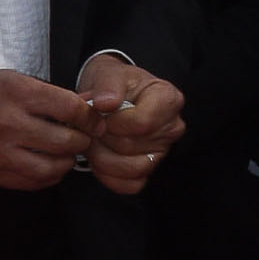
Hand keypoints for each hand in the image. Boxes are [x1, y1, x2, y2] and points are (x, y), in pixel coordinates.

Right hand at [0, 67, 96, 188]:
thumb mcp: (13, 80)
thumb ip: (48, 95)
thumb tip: (87, 108)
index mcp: (17, 93)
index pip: (71, 109)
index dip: (90, 117)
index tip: (94, 120)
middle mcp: (8, 124)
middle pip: (66, 142)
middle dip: (82, 141)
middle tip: (83, 138)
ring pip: (52, 168)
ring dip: (66, 162)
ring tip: (65, 154)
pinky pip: (32, 182)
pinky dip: (47, 176)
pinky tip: (46, 165)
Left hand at [75, 53, 182, 196]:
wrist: (111, 96)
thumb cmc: (114, 85)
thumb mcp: (110, 74)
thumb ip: (108, 85)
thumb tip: (105, 104)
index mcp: (168, 99)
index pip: (141, 123)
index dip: (112, 124)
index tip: (97, 114)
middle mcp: (171, 127)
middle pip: (131, 146)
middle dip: (101, 139)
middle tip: (87, 128)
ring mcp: (162, 151)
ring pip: (132, 169)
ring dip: (102, 159)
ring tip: (90, 143)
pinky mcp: (149, 168)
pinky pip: (131, 185)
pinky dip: (109, 177)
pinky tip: (97, 161)